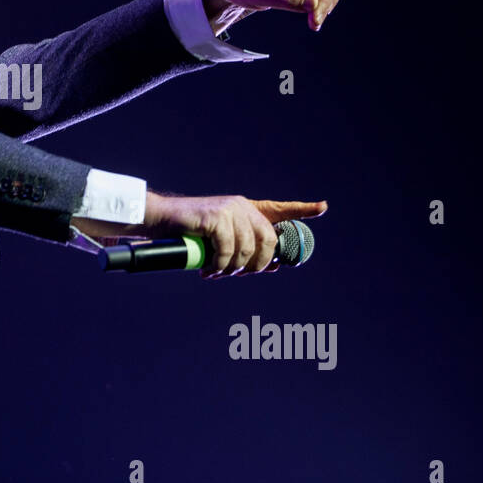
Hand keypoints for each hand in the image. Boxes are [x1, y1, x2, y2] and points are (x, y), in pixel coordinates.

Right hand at [72, 191, 327, 277]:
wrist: (160, 221)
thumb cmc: (187, 234)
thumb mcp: (218, 239)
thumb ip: (240, 247)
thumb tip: (266, 268)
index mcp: (244, 209)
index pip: (278, 208)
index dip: (301, 209)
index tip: (322, 207)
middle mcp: (241, 206)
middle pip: (267, 241)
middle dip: (256, 265)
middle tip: (237, 275)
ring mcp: (229, 210)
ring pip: (246, 250)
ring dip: (232, 269)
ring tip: (216, 273)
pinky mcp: (216, 217)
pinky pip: (228, 250)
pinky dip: (219, 266)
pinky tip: (208, 270)